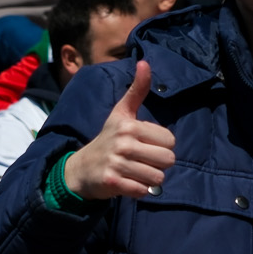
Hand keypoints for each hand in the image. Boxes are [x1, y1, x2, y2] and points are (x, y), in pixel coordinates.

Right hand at [63, 61, 177, 200]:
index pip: (170, 140)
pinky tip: (128, 182)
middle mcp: (123, 143)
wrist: (82, 168)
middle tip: (142, 161)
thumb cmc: (108, 138)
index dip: (161, 145)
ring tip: (135, 172)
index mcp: (129, 125)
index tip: (145, 145)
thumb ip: (137, 90)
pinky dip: (139, 190)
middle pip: (168, 160)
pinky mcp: (113, 182)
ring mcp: (117, 163)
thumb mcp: (121, 112)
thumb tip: (145, 62)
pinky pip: (143, 191)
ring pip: (158, 178)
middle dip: (158, 163)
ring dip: (150, 179)